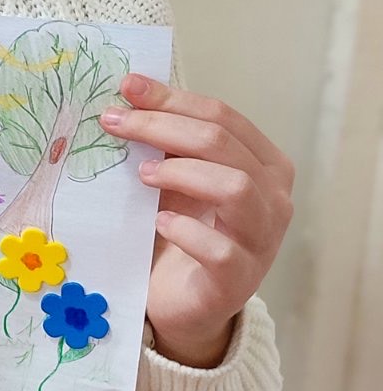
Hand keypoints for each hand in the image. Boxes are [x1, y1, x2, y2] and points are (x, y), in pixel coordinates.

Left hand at [98, 73, 293, 367]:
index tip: (127, 88)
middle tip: (115, 123)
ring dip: (183, 172)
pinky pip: (219, 249)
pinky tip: (159, 223)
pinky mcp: (238, 280)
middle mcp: (274, 198)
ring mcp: (262, 241)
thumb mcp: (174, 177)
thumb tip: (130, 91)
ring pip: (236, 187)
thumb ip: (164, 140)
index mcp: (263, 163)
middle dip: (163, 126)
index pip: (223, 116)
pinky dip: (185, 230)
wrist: (180, 303)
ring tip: (143, 174)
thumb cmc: (180, 229)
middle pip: (223, 144)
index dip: (173, 98)